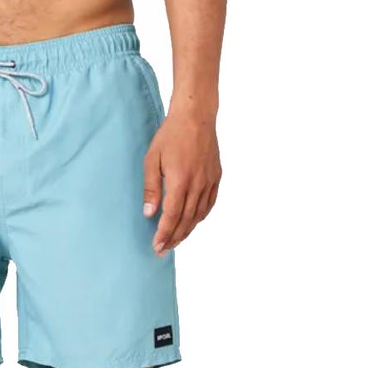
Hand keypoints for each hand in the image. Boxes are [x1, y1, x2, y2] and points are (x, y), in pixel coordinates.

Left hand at [143, 108, 220, 255]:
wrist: (195, 117)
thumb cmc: (170, 135)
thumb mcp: (152, 159)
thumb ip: (151, 188)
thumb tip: (149, 213)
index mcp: (180, 181)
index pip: (172, 216)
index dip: (164, 233)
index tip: (157, 246)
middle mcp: (198, 184)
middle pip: (186, 220)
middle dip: (174, 237)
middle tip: (164, 249)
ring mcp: (209, 181)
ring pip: (199, 215)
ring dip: (187, 230)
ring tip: (176, 240)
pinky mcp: (217, 177)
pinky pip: (209, 204)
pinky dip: (201, 217)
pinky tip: (192, 222)